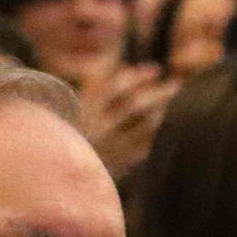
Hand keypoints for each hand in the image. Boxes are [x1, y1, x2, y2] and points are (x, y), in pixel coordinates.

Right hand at [78, 64, 176, 179]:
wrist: (58, 173)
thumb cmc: (71, 130)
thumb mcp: (75, 105)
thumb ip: (97, 83)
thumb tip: (123, 63)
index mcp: (83, 109)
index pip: (114, 87)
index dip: (137, 76)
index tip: (156, 69)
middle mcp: (97, 128)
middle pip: (136, 105)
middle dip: (159, 92)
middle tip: (177, 83)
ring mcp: (111, 148)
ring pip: (146, 125)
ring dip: (163, 110)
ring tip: (173, 102)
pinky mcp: (120, 165)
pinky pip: (147, 146)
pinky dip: (158, 131)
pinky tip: (166, 123)